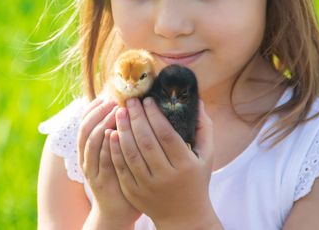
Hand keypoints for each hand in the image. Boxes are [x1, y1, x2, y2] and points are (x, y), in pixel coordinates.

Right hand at [77, 97, 141, 227]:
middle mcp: (86, 157)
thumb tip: (130, 108)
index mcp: (89, 148)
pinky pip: (100, 159)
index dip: (94, 107)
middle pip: (84, 128)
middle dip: (97, 112)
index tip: (106, 95)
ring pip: (89, 141)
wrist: (117, 210)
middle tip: (112, 100)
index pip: (85, 121)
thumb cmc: (123, 177)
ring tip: (114, 111)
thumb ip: (121, 133)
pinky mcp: (98, 180)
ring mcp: (90, 169)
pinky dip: (105, 145)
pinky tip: (113, 134)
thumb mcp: (119, 152)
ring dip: (101, 124)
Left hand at [109, 97, 217, 228]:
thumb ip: (204, 129)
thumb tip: (198, 102)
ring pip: (131, 153)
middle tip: (130, 101)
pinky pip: (121, 168)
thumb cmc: (196, 181)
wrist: (184, 218)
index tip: (147, 100)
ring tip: (119, 113)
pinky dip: (115, 150)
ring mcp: (148, 186)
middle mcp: (166, 176)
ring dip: (123, 130)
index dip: (155, 115)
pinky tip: (112, 133)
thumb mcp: (206, 156)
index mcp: (185, 164)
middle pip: (147, 141)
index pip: (166, 134)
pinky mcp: (134, 193)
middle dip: (136, 118)